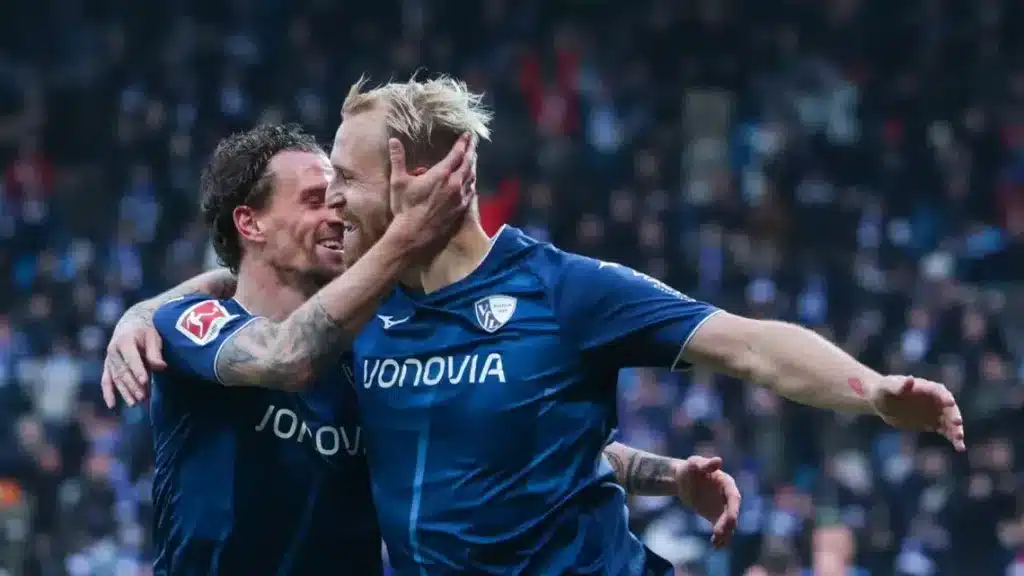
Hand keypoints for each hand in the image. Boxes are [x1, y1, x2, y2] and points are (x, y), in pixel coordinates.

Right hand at [101, 310, 166, 407]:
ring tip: (135, 403)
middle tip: (143, 397)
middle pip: (123, 371)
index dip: (138, 370)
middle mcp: (113, 350)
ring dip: (124, 391)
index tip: (145, 381)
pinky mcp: (108, 367)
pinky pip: (106, 381)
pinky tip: (112, 405)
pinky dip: (108, 393)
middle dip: (132, 385)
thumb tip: (161, 367)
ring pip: (116, 378)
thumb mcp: (153, 337)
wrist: (131, 325)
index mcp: (125, 340)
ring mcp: (109, 359)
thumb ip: (155, 352)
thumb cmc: (146, 332)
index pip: (131, 358)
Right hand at [387, 132, 475, 256]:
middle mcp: (455, 184)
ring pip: (472, 177)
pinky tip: (471, 181)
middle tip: (473, 142)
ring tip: (473, 158)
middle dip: (471, 151)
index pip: (457, 154)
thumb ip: (398, 159)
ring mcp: (460, 198)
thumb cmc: (405, 208)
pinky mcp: (461, 209)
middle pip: (468, 163)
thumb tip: (393, 141)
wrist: (414, 235)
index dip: (463, 143)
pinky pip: (471, 191)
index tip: (468, 134)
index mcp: (441, 175)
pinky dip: (472, 182)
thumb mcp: (398, 182)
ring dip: (473, 165)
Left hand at [672, 456, 740, 548]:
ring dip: (725, 534)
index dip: (734, 509)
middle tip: (718, 533)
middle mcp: (728, 497)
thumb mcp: (694, 464)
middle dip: (728, 524)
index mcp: (727, 483)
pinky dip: (719, 537)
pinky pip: (720, 528)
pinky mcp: (715, 516)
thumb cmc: (689, 469)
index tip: (731, 520)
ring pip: (728, 523)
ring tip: (717, 543)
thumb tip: (718, 461)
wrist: (682, 480)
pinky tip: (715, 545)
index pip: (734, 498)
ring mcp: (722, 507)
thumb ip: (705, 464)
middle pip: (732, 513)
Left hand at [869, 375, 964, 450]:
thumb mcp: (887, 387)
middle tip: (957, 423)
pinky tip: (960, 448)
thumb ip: (898, 385)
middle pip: (949, 407)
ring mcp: (936, 412)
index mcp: (925, 387)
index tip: (950, 403)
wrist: (882, 403)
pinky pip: (947, 431)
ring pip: (950, 421)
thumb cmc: (884, 390)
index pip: (939, 391)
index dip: (944, 396)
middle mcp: (935, 399)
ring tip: (960, 440)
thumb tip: (910, 379)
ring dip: (957, 430)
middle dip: (954, 415)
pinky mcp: (934, 424)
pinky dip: (954, 439)